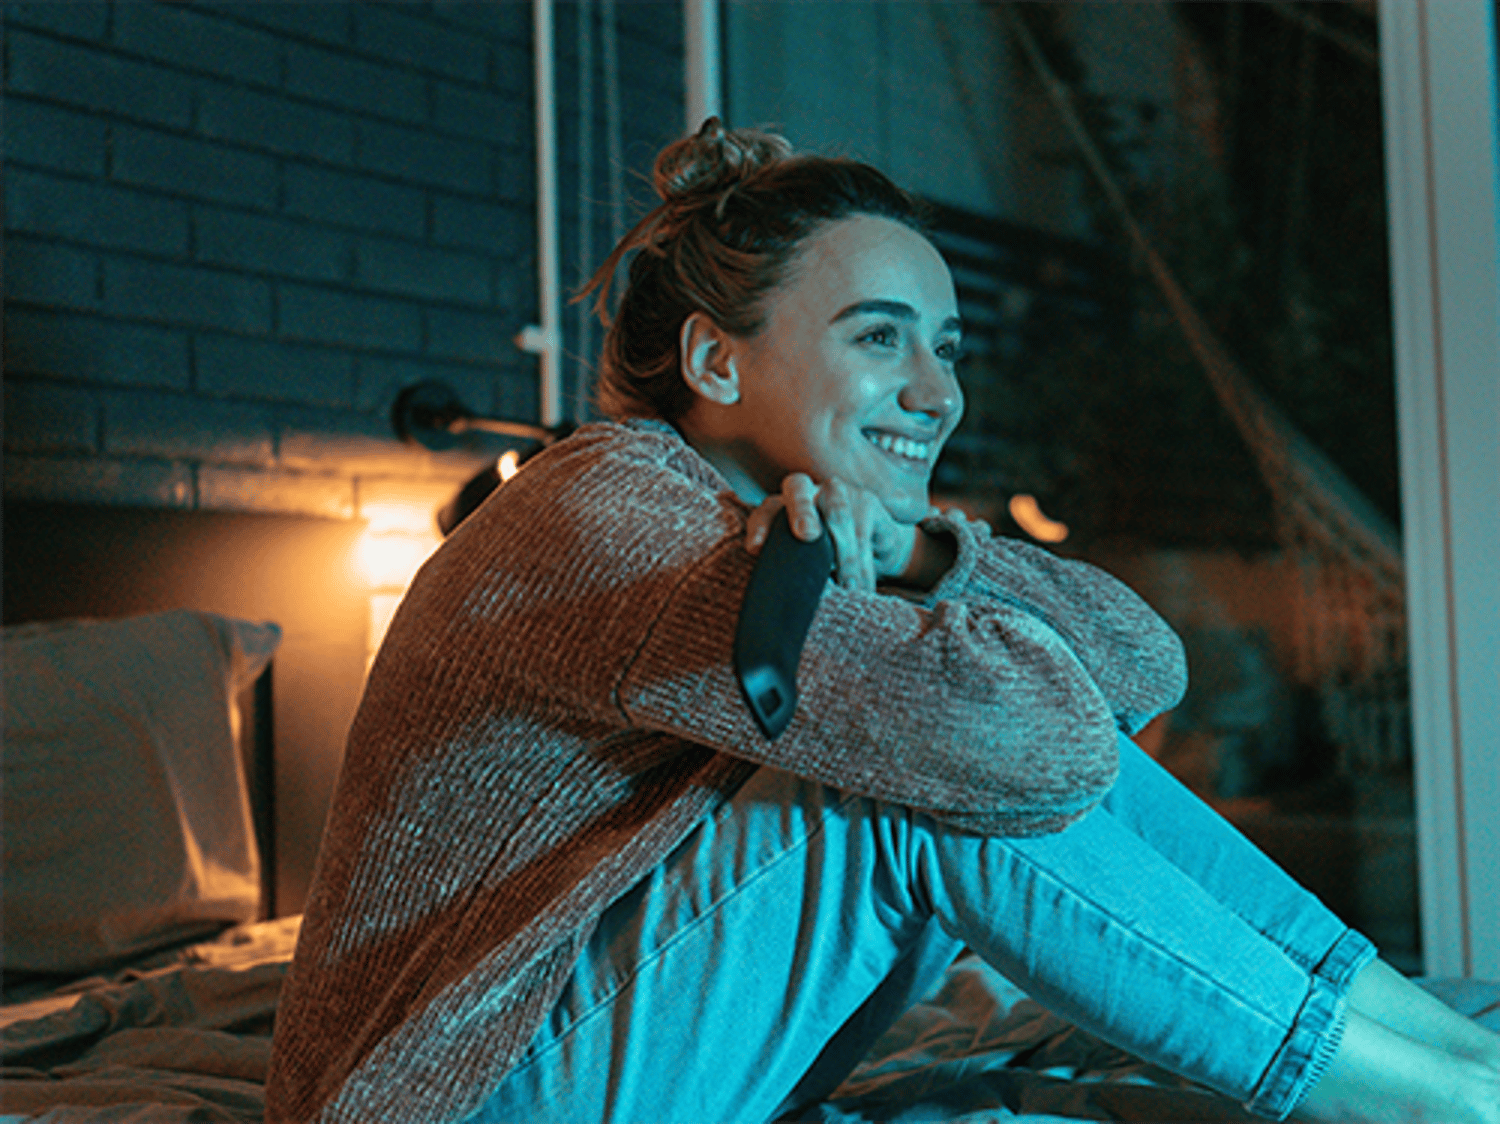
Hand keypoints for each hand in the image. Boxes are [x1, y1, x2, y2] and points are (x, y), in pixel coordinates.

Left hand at [744, 474, 947, 593]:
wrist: (872, 543)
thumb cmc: (823, 555)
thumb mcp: (800, 560)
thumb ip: (786, 565)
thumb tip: (773, 591)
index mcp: (781, 505)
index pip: (766, 511)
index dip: (760, 526)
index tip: (754, 548)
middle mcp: (806, 490)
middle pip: (798, 493)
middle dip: (801, 512)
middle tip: (806, 534)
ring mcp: (836, 491)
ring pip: (838, 517)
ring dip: (843, 556)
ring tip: (847, 587)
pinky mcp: (866, 502)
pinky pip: (863, 534)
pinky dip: (863, 565)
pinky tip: (864, 586)